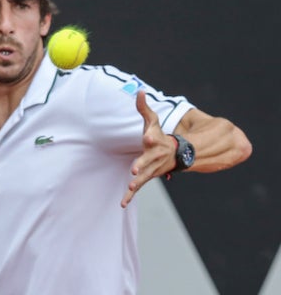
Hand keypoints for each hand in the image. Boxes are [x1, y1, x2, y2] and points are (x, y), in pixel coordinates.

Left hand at [120, 91, 176, 207]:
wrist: (173, 154)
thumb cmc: (158, 136)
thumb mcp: (152, 121)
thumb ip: (144, 108)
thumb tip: (139, 91)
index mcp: (156, 142)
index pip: (154, 138)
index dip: (151, 137)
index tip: (148, 136)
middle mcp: (154, 157)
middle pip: (148, 161)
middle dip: (142, 164)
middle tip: (134, 169)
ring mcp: (151, 169)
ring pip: (143, 176)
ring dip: (137, 182)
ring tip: (130, 186)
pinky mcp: (145, 177)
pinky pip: (137, 187)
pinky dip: (129, 195)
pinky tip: (121, 203)